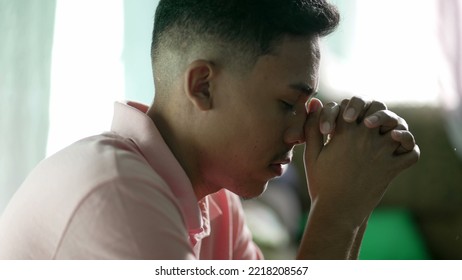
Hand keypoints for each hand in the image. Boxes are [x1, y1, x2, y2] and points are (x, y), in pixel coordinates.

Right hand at [304, 97, 419, 226]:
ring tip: (384, 132)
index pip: (352, 103)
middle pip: (378, 107)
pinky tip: (397, 149)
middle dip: (373, 110)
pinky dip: (409, 148)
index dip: (348, 107)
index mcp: (344, 133)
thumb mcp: (311, 154)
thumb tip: (314, 102)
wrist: (338, 211)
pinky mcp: (393, 169)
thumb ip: (312, 127)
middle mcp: (365, 139)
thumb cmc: (321, 182)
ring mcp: (382, 153)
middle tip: (366, 121)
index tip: (342, 121)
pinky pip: (412, 152)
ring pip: (398, 125)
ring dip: (393, 125)